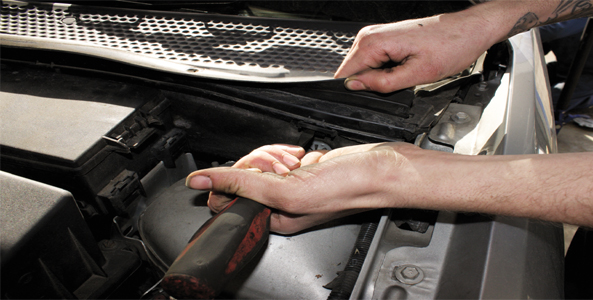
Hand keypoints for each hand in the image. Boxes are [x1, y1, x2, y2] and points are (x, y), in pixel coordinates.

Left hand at [185, 142, 434, 233]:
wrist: (382, 168)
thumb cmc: (348, 188)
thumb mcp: (288, 191)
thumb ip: (241, 186)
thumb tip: (201, 181)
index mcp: (272, 219)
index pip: (227, 197)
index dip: (237, 178)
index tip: (261, 172)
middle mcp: (278, 204)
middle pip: (243, 175)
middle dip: (263, 163)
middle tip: (286, 166)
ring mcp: (291, 185)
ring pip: (261, 162)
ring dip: (276, 155)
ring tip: (298, 161)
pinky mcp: (302, 169)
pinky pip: (279, 155)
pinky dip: (290, 150)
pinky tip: (306, 156)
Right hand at [334, 9, 498, 92]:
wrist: (468, 30)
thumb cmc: (451, 46)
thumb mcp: (417, 74)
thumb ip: (382, 83)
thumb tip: (356, 86)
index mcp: (374, 42)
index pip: (345, 73)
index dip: (356, 90)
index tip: (377, 94)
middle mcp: (371, 35)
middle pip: (352, 71)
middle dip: (370, 84)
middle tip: (399, 82)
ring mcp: (377, 35)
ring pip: (363, 68)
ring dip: (379, 78)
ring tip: (405, 73)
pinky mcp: (385, 39)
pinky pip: (374, 62)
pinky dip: (386, 70)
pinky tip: (404, 67)